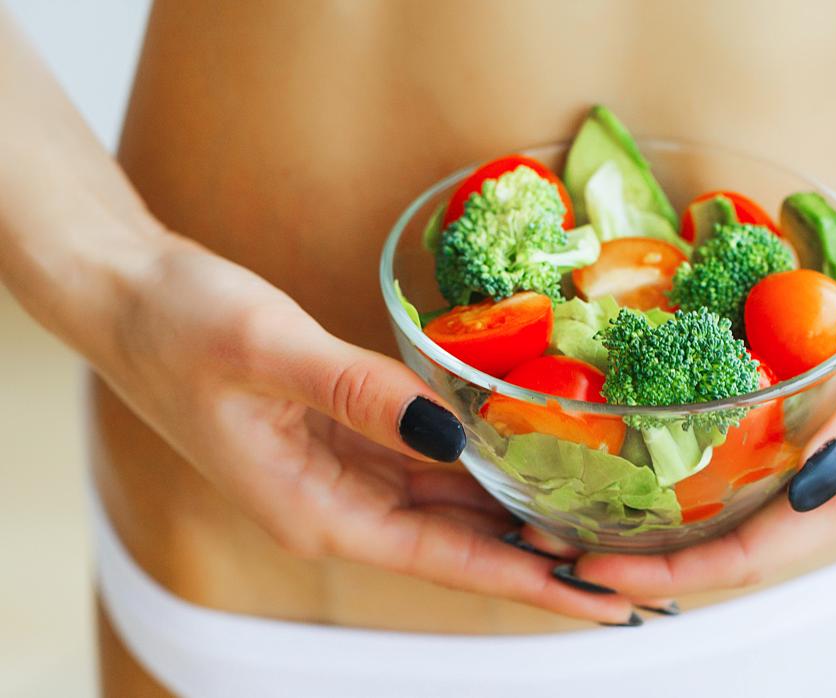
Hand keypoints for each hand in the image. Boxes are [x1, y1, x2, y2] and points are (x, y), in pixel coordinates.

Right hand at [98, 233, 639, 623]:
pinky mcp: (343, 440)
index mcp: (314, 510)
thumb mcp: (270, 351)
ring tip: (593, 528)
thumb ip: (360, 393)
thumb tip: (452, 432)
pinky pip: (424, 467)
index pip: (441, 559)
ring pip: (445, 510)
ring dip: (513, 520)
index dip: (523, 579)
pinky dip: (476, 472)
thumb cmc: (181, 326)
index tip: (592, 598)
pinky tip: (522, 465)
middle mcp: (332, 507)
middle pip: (455, 547)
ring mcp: (338, 475)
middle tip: (624, 572)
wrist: (128, 296)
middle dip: (537, 563)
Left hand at [546, 250, 835, 597]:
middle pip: (742, 546)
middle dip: (654, 557)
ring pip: (753, 513)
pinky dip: (715, 472)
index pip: (761, 553)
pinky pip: (775, 466)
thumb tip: (806, 486)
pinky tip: (675, 454)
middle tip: (564, 541)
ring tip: (595, 509)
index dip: (676, 572)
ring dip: (675, 522)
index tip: (596, 569)